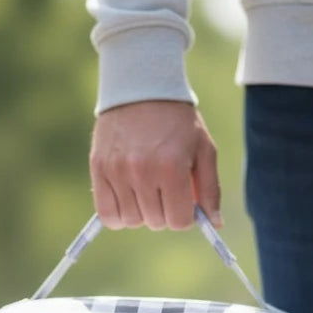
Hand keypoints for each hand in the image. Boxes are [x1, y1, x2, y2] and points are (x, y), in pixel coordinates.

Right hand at [89, 100, 220, 230]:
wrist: (141, 88)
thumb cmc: (178, 121)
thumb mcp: (203, 149)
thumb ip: (210, 189)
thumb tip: (214, 225)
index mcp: (172, 167)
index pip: (178, 222)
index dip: (184, 216)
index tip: (182, 202)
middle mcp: (142, 171)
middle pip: (155, 223)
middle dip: (163, 212)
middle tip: (163, 190)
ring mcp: (117, 172)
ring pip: (131, 221)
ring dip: (140, 212)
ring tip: (144, 189)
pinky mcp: (98, 170)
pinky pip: (106, 214)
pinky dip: (117, 215)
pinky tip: (126, 199)